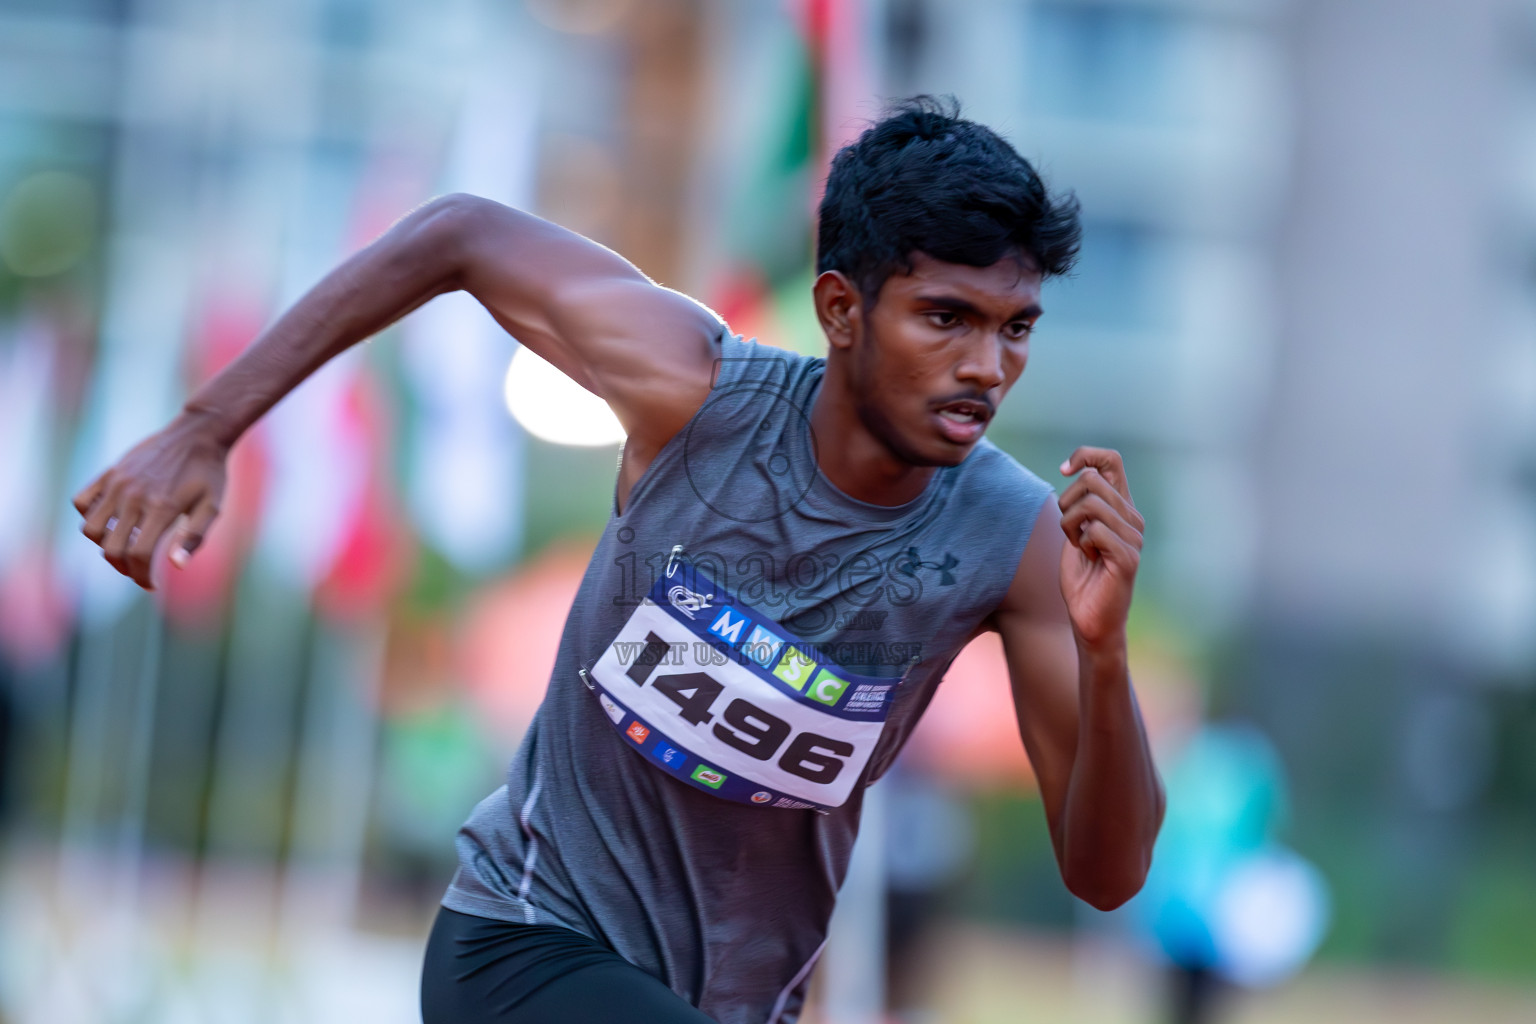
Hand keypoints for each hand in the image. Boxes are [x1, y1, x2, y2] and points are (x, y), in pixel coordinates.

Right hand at [72, 413, 228, 589]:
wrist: (197, 434)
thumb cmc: (209, 474)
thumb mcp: (212, 506)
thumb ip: (194, 537)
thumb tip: (176, 566)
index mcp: (162, 509)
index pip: (138, 555)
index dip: (141, 577)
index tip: (150, 584)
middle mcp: (136, 497)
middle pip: (112, 548)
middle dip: (124, 568)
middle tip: (138, 571)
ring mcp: (119, 483)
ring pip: (91, 529)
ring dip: (104, 545)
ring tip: (124, 547)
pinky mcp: (110, 472)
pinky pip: (82, 501)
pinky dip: (88, 517)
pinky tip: (110, 521)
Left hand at [1057, 447, 1143, 648]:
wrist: (1090, 619)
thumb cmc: (1082, 577)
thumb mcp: (1076, 531)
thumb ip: (1081, 503)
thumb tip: (1079, 469)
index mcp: (1122, 507)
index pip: (1111, 460)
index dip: (1085, 455)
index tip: (1064, 470)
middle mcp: (1133, 518)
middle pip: (1092, 479)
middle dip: (1066, 501)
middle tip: (1069, 529)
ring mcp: (1134, 537)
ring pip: (1091, 503)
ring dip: (1069, 524)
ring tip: (1078, 545)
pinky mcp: (1128, 557)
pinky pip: (1095, 530)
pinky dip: (1080, 542)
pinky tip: (1088, 558)